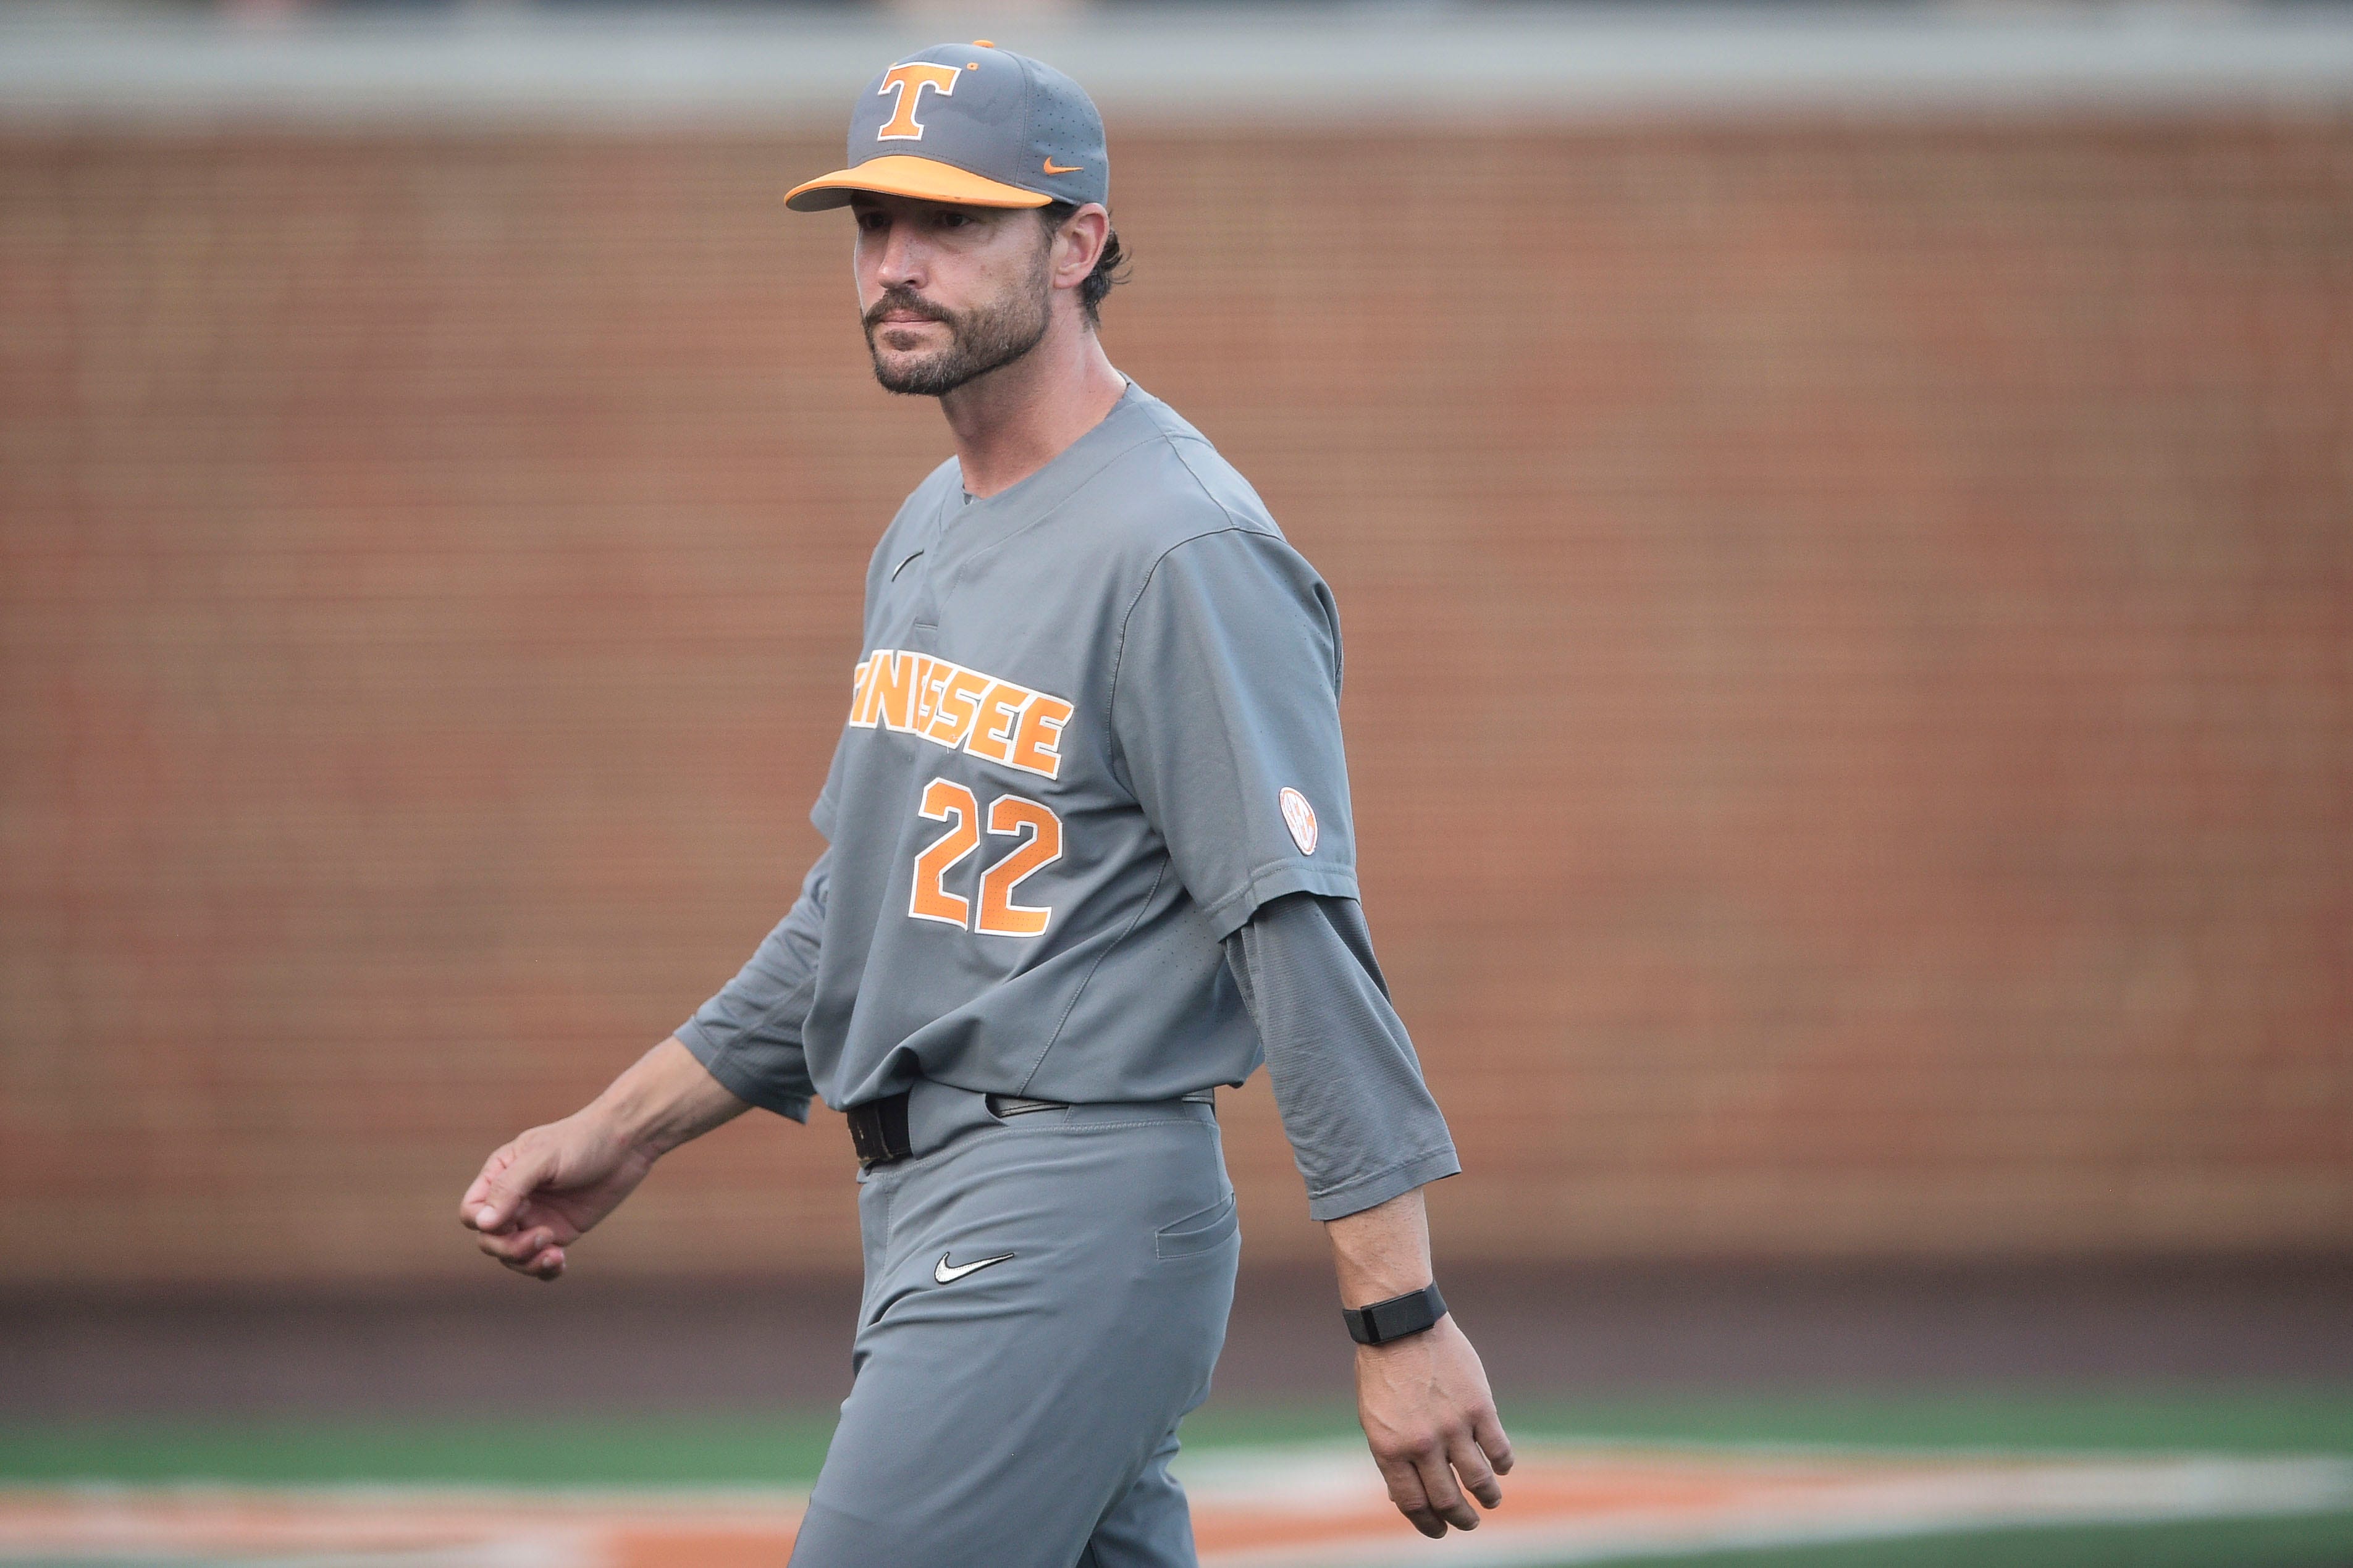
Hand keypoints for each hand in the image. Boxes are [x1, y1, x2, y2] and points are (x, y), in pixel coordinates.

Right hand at [458, 1110, 655, 1280]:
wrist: (628, 1142)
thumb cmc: (583, 1140)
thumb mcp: (544, 1157)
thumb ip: (511, 1187)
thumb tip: (482, 1223)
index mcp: (500, 1175)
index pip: (472, 1212)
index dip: (484, 1224)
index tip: (514, 1219)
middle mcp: (514, 1200)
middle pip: (490, 1240)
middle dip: (511, 1248)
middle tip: (546, 1237)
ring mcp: (536, 1217)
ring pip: (513, 1256)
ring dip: (529, 1263)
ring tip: (557, 1255)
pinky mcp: (559, 1231)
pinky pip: (540, 1260)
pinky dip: (545, 1269)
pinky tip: (560, 1263)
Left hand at [1354, 1313, 1513, 1536]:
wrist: (1400, 1324)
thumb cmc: (1382, 1371)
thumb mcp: (1373, 1419)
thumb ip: (1391, 1457)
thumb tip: (1403, 1498)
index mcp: (1390, 1449)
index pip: (1413, 1503)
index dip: (1428, 1524)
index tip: (1439, 1531)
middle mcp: (1422, 1444)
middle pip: (1448, 1499)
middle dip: (1461, 1519)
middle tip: (1469, 1523)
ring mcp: (1453, 1426)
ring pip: (1479, 1480)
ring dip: (1488, 1497)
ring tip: (1491, 1501)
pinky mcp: (1479, 1407)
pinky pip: (1498, 1448)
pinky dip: (1503, 1463)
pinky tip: (1502, 1467)